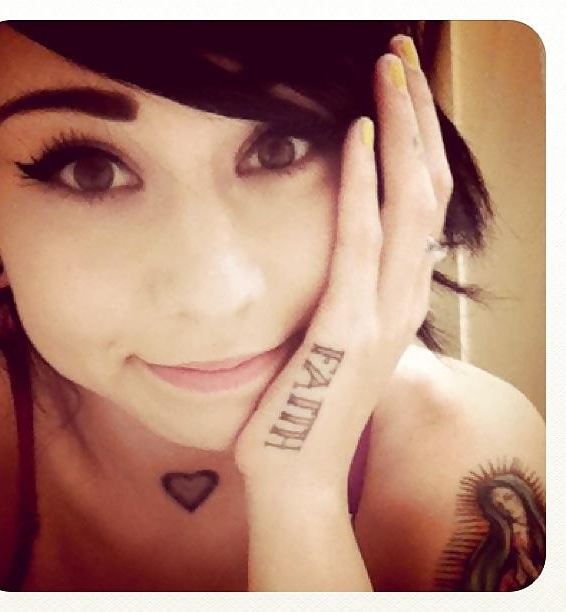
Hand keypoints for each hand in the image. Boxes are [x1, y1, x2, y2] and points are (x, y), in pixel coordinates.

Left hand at [234, 35, 452, 503]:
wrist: (297, 476)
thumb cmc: (305, 411)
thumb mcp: (334, 344)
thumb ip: (346, 298)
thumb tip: (336, 258)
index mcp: (397, 304)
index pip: (421, 207)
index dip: (418, 146)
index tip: (400, 96)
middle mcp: (403, 302)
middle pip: (427, 189)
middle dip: (417, 118)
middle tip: (400, 59)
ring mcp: (381, 315)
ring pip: (408, 203)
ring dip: (401, 131)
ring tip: (389, 72)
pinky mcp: (346, 327)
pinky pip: (361, 241)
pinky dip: (363, 182)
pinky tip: (358, 133)